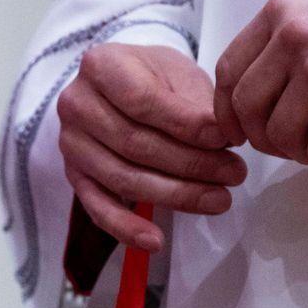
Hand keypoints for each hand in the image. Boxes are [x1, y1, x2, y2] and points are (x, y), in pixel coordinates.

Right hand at [58, 43, 246, 250]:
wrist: (116, 86)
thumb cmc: (152, 76)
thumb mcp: (176, 71)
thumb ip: (196, 101)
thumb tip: (224, 138)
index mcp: (101, 66)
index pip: (144, 102)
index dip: (187, 126)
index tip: (229, 140)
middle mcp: (76, 104)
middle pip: (135, 144)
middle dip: (191, 164)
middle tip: (235, 174)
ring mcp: (72, 144)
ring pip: (123, 179)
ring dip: (175, 195)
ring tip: (219, 200)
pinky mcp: (74, 176)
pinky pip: (98, 208)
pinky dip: (126, 228)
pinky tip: (155, 241)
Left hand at [213, 0, 307, 170]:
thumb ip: (280, 49)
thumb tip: (239, 103)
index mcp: (283, 11)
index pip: (227, 71)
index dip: (228, 111)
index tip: (240, 130)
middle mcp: (296, 35)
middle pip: (245, 109)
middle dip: (265, 138)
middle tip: (296, 143)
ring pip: (280, 138)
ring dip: (305, 151)